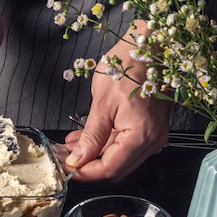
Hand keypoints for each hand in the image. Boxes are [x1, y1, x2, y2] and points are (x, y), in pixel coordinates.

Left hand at [64, 21, 169, 181]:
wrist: (147, 44)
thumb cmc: (128, 66)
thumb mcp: (102, 103)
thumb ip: (91, 136)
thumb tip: (78, 159)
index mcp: (141, 135)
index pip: (110, 168)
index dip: (85, 172)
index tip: (66, 168)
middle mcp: (152, 140)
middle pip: (115, 167)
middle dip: (87, 165)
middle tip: (64, 157)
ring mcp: (152, 134)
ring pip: (118, 157)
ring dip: (93, 154)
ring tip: (70, 145)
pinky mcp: (148, 127)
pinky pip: (124, 144)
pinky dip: (104, 143)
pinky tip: (84, 137)